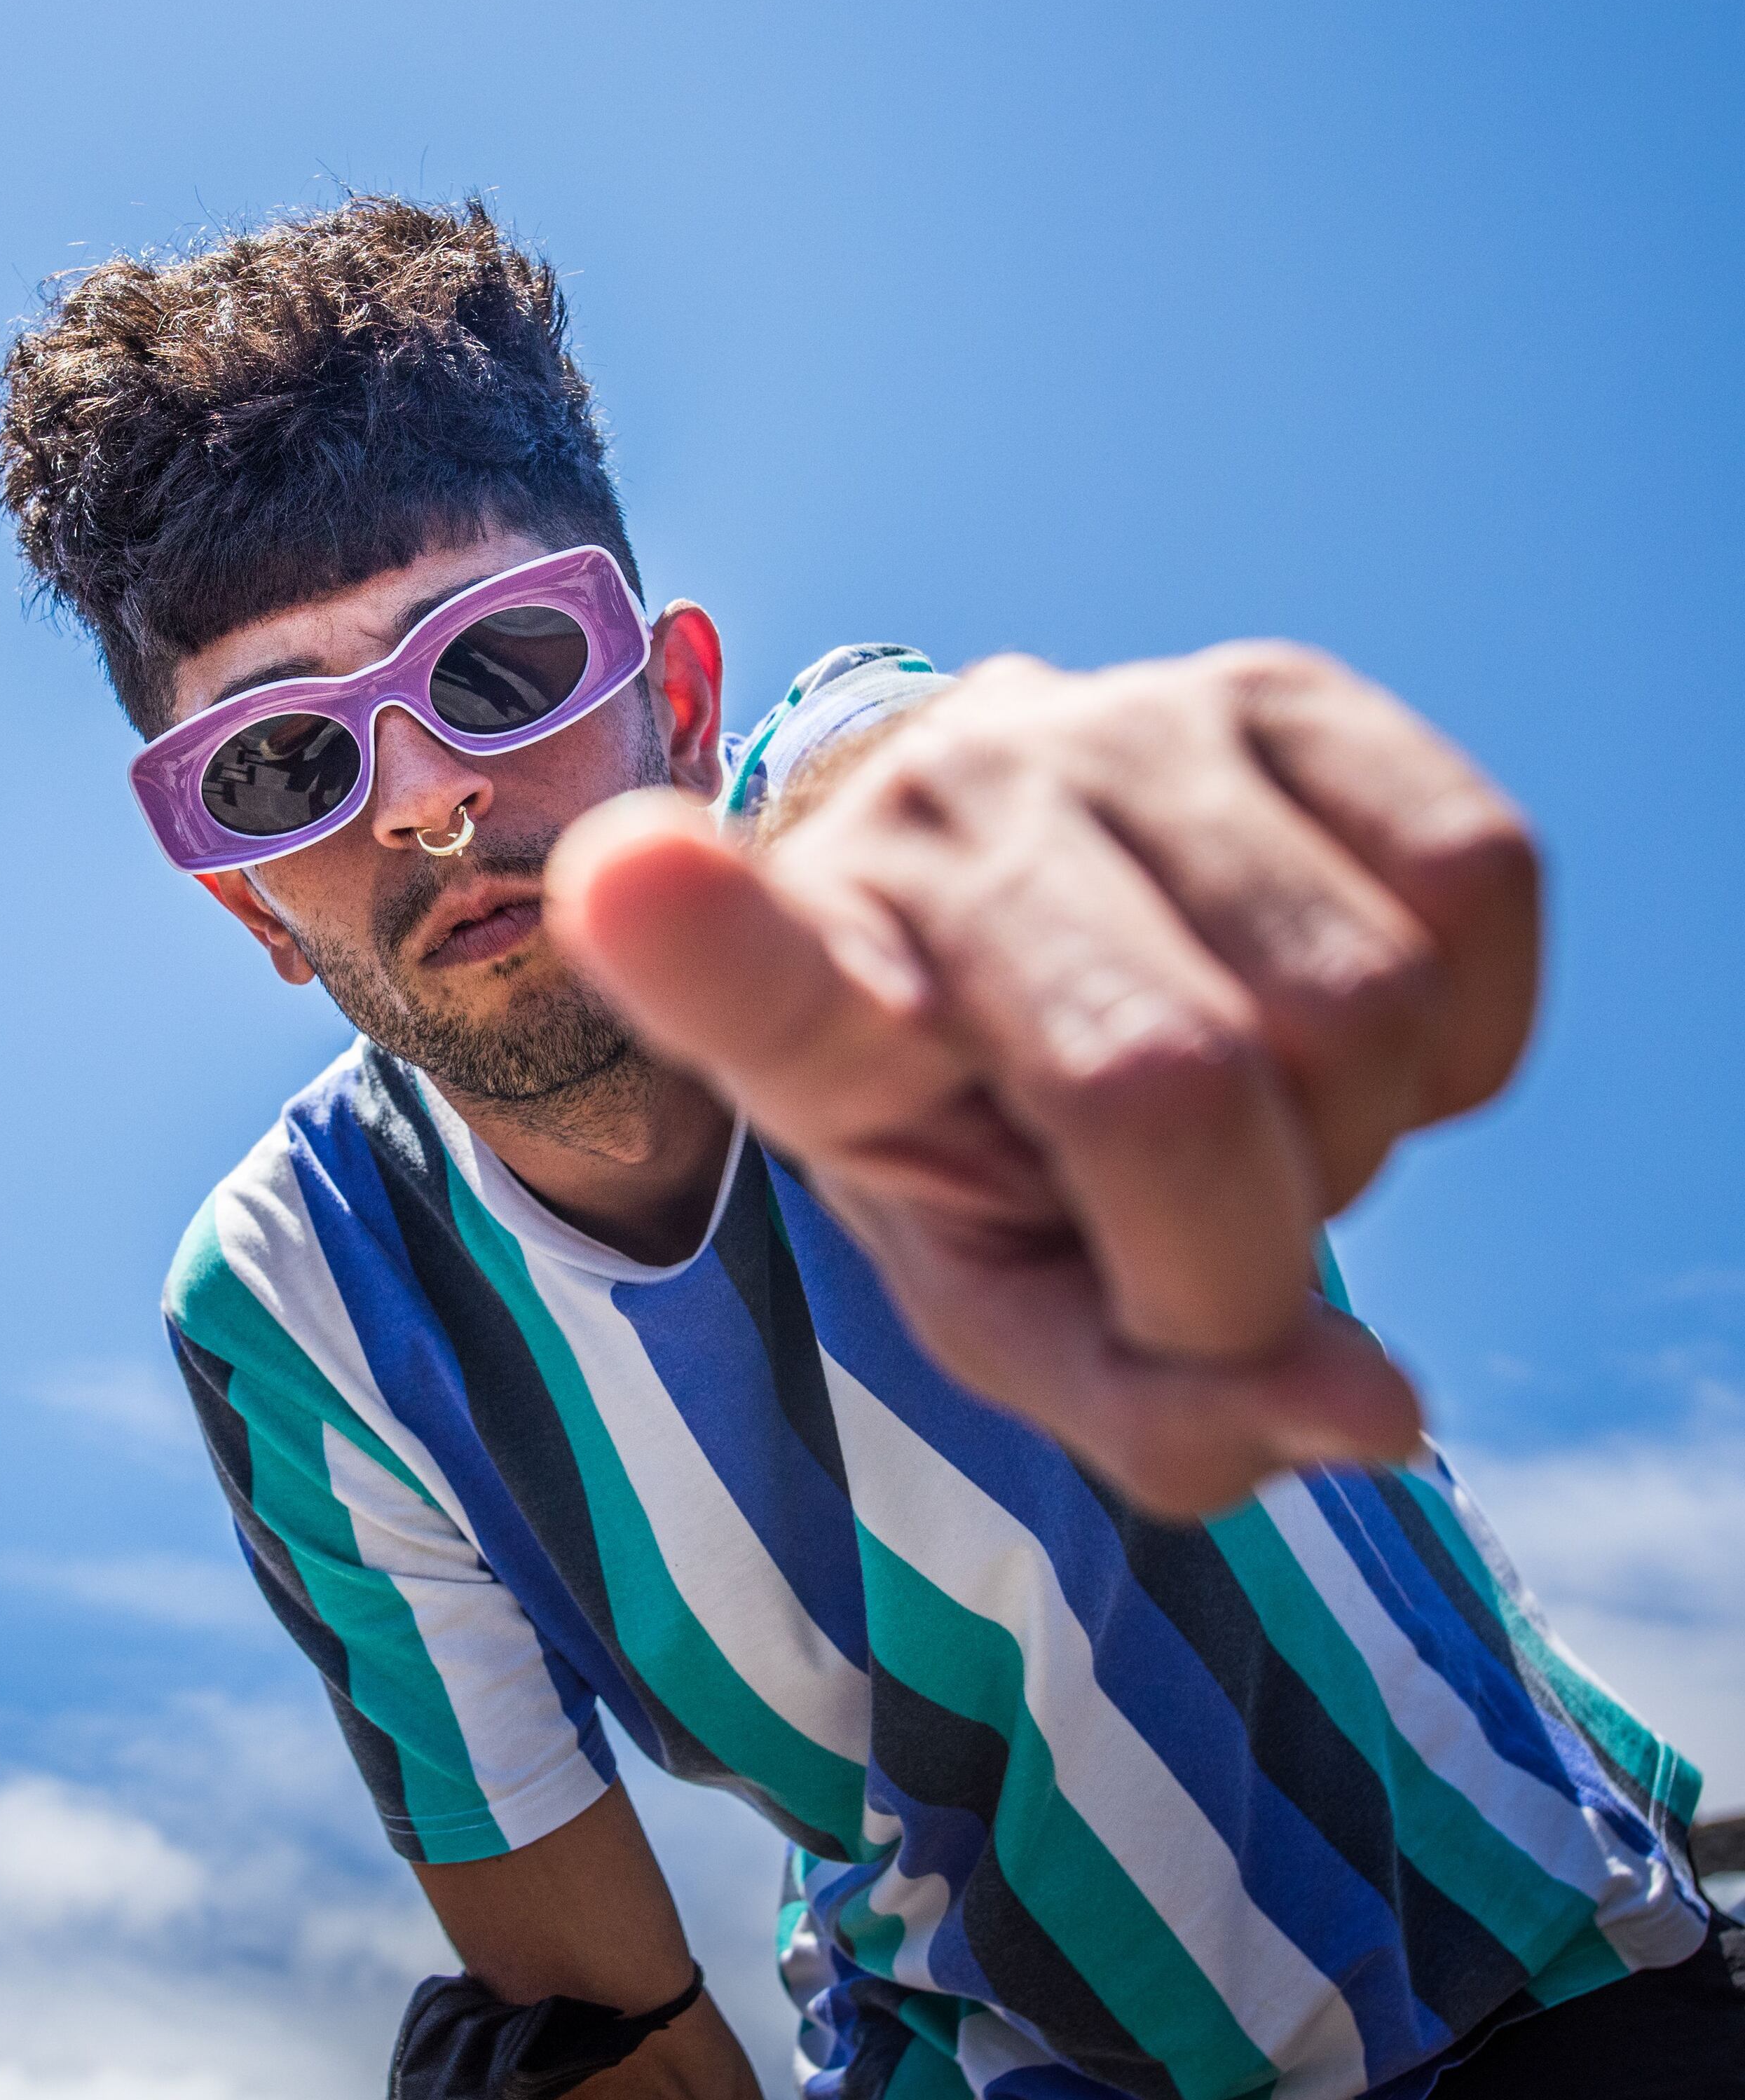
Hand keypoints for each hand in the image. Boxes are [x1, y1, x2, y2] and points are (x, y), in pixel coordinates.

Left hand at [547, 643, 1537, 1513]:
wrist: (1026, 948)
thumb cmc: (994, 1148)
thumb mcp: (1008, 1309)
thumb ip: (1154, 1407)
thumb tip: (1375, 1413)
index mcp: (810, 998)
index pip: (749, 973)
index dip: (698, 941)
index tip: (627, 880)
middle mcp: (937, 820)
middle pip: (1173, 1084)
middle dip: (1238, 1257)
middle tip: (1188, 1250)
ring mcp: (1107, 728)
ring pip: (1357, 1006)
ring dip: (1355, 1146)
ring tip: (1247, 1127)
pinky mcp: (1277, 685)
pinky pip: (1473, 891)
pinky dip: (1458, 1040)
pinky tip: (1344, 1043)